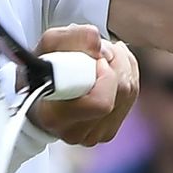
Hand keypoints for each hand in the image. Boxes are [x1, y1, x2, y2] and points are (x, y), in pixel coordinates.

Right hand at [28, 24, 138, 146]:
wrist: (40, 93)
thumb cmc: (42, 70)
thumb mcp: (48, 45)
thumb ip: (73, 37)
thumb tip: (100, 45)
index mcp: (54, 116)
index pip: (100, 102)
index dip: (104, 74)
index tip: (93, 58)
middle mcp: (74, 131)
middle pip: (121, 93)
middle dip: (116, 61)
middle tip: (100, 50)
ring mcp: (93, 135)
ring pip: (130, 92)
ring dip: (123, 65)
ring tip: (103, 57)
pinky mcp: (108, 130)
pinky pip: (132, 97)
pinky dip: (128, 75)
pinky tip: (110, 68)